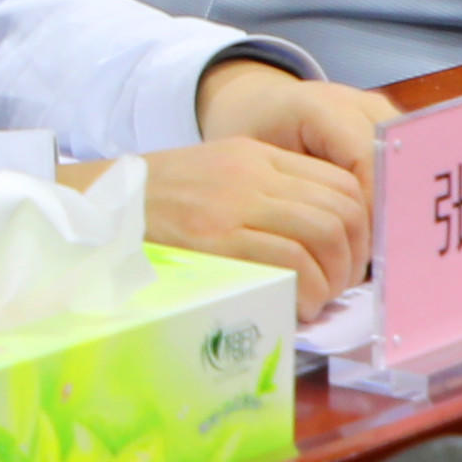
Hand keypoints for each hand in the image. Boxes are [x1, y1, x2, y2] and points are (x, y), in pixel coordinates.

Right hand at [125, 120, 372, 299]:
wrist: (99, 207)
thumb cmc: (157, 203)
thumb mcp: (216, 176)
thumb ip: (265, 193)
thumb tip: (320, 237)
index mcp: (256, 156)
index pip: (339, 183)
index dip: (361, 226)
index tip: (351, 257)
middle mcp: (253, 175)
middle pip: (340, 210)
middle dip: (354, 256)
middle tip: (339, 285)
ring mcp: (236, 205)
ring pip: (323, 234)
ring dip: (333, 278)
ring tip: (318, 298)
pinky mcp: (219, 240)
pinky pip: (290, 262)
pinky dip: (307, 291)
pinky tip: (297, 305)